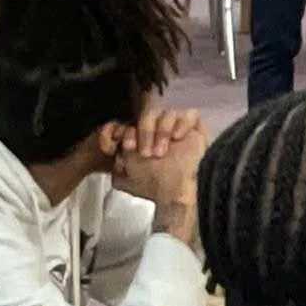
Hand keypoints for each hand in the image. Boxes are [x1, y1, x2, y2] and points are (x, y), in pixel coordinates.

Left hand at [113, 108, 205, 233]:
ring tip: (161, 152)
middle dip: (144, 132)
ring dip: (161, 131)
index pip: (129, 122)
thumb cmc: (155, 186)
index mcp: (140, 139)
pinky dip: (182, 123)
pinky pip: (189, 114)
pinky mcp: (195, 128)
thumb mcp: (127, 179)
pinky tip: (177, 138)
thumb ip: (115, 164)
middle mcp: (158, 131)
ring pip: (166, 112)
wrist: (180, 193)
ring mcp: (177, 128)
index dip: (124, 130)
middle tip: (146, 154)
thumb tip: (110, 148)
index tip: (126, 146)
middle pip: (146, 114)